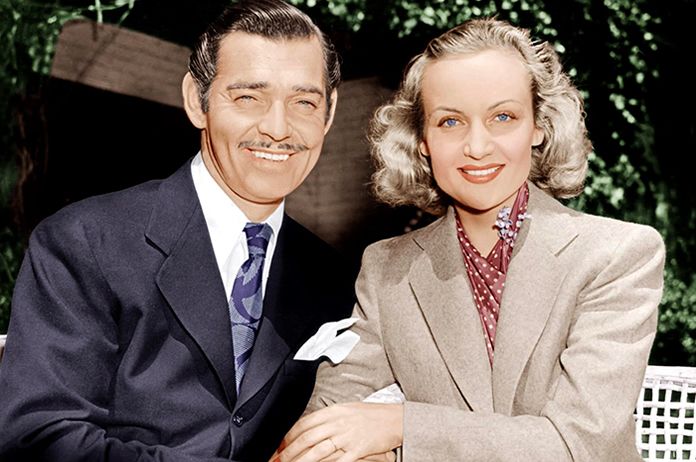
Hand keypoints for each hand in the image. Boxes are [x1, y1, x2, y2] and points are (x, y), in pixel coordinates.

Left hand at [273, 402, 402, 461]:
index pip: (304, 423)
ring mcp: (348, 436)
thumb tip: (308, 428)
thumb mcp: (347, 410)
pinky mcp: (358, 449)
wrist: (395, 419)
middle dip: (289, 452)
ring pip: (318, 451)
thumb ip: (328, 418)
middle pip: (307, 438)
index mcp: (334, 411)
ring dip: (301, 461)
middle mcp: (338, 422)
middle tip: (278, 461)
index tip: (280, 447)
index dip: (289, 437)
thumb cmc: (372, 415)